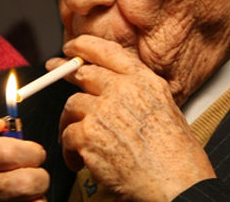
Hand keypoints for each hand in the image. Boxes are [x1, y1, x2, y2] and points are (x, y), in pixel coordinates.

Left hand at [52, 36, 215, 201]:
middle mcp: (122, 90)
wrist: (177, 183)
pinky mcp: (88, 134)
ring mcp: (103, 110)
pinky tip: (79, 161)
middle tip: (52, 71)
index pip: (108, 51)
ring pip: (71, 106)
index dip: (85, 46)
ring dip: (70, 123)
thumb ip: (138, 93)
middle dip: (63, 71)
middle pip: (82, 73)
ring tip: (76, 141)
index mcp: (144, 82)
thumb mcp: (166, 109)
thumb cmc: (176, 156)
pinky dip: (70, 151)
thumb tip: (114, 90)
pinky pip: (67, 135)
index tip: (72, 47)